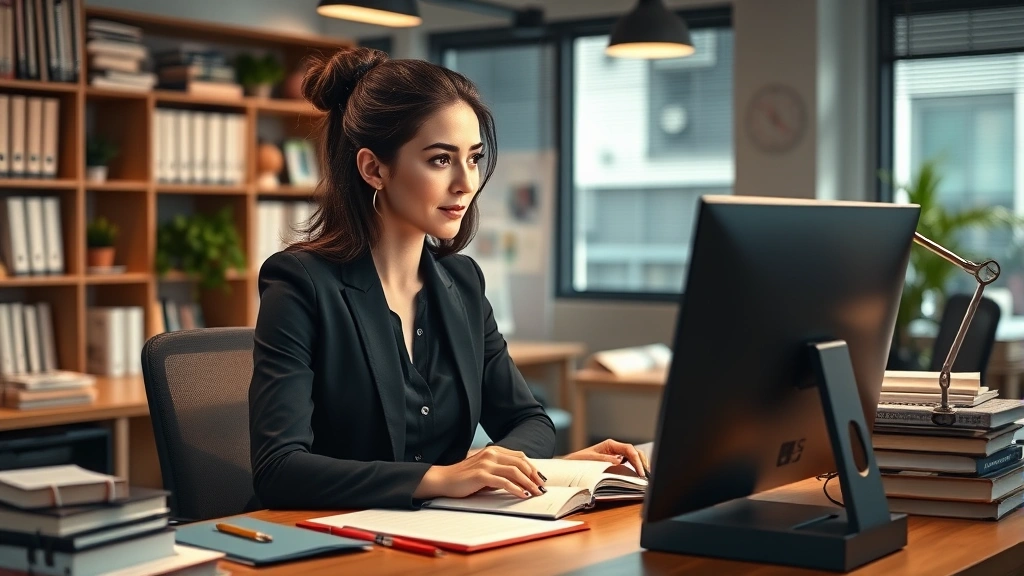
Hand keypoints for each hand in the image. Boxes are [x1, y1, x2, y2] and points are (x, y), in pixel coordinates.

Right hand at [413, 446, 546, 499]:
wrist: (443, 479)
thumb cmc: (464, 478)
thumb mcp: (485, 471)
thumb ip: (500, 471)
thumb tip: (520, 480)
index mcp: (493, 450)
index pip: (520, 456)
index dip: (532, 467)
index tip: (540, 478)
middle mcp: (491, 454)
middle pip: (521, 463)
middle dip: (534, 476)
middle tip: (542, 487)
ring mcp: (486, 463)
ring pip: (515, 471)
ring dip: (528, 483)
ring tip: (536, 492)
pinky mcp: (481, 475)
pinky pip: (504, 482)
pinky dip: (516, 489)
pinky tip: (522, 495)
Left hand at [562, 439, 649, 478]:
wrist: (570, 465)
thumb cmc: (578, 460)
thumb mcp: (590, 459)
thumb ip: (605, 459)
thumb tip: (619, 461)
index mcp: (610, 444)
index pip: (629, 449)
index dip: (637, 460)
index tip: (640, 472)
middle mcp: (614, 448)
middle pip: (634, 452)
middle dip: (642, 462)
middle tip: (647, 475)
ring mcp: (616, 454)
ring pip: (633, 457)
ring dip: (640, 465)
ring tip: (645, 476)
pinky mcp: (615, 461)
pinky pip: (629, 463)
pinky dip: (635, 468)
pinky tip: (637, 475)